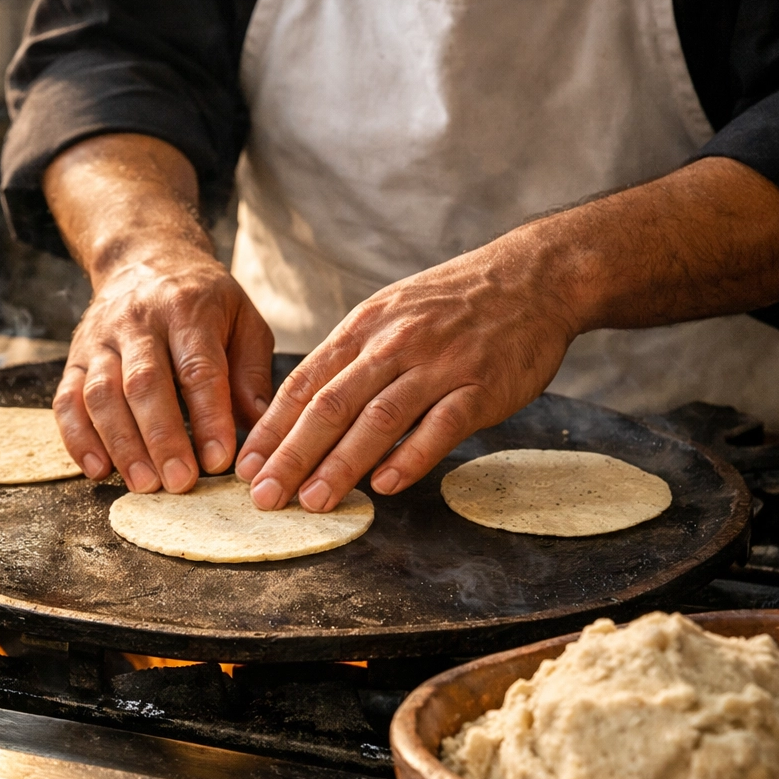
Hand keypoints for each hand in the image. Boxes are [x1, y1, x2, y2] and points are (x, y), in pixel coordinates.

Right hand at [41, 132, 273, 492]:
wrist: (144, 258)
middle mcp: (138, 322)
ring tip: (143, 484)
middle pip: (144, 383)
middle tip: (180, 482)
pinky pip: (66, 400)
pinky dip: (77, 438)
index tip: (220, 459)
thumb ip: (252, 374)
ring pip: (101, 394)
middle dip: (162, 437)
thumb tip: (260, 430)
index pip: (198, 368)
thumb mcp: (243, 320)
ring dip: (121, 444)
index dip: (209, 416)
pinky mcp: (74, 358)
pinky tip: (99, 470)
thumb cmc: (203, 301)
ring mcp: (100, 340)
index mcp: (188, 309)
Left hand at [235, 227, 580, 511]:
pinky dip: (411, 458)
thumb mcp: (388, 315)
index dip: (271, 429)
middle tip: (264, 496)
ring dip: (341, 464)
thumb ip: (349, 361)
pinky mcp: (481, 387)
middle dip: (291, 455)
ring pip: (378, 419)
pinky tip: (385, 486)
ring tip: (313, 501)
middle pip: (331, 405)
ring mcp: (438, 365)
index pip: (304, 384)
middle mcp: (394, 345)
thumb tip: (301, 412)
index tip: (246, 466)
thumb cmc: (451, 305)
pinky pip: (440, 427)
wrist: (533, 278)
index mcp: (363, 329)